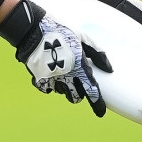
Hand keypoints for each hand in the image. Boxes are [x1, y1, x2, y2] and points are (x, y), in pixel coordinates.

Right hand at [0, 0, 109, 115]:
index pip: (92, 91)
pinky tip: (50, 73)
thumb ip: (97, 54)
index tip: (100, 112)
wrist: (33, 29)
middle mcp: (66, 77)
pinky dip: (49, 84)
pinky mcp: (38, 78)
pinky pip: (46, 89)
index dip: (97, 104)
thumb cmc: (60, 31)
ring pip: (61, 92)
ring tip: (61, 71)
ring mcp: (51, 79)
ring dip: (64, 87)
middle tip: (77, 83)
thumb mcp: (82, 38)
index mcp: (79, 67)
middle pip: (75, 97)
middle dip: (78, 93)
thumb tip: (109, 68)